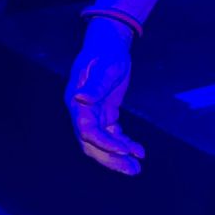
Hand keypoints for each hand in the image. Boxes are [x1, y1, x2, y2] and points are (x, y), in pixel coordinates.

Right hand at [64, 18, 144, 174]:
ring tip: (137, 167)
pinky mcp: (103, 114)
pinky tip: (138, 150)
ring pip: (102, 143)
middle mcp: (81, 112)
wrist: (109, 44)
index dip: (105, 143)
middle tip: (133, 170)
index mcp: (76, 102)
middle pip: (92, 144)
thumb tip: (80, 99)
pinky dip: (123, 143)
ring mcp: (91, 114)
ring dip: (119, 156)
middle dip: (112, 158)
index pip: (88, 130)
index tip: (124, 150)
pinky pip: (111, 134)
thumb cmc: (106, 53)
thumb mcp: (105, 67)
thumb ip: (95, 84)